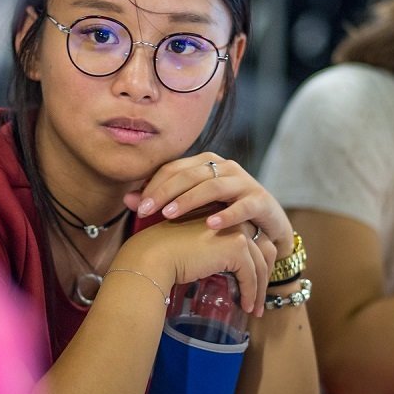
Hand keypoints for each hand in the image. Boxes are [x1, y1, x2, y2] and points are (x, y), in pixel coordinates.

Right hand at [117, 213, 274, 315]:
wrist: (153, 255)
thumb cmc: (160, 252)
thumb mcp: (189, 244)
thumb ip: (206, 247)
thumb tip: (214, 265)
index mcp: (222, 213)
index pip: (252, 237)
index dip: (256, 260)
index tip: (253, 281)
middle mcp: (232, 217)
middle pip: (262, 249)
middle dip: (264, 276)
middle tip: (258, 300)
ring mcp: (236, 230)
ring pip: (260, 264)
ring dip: (259, 290)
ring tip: (253, 309)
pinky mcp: (236, 246)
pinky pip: (251, 276)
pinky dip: (250, 293)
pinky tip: (245, 306)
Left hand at [123, 152, 294, 256]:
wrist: (266, 229)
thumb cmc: (223, 214)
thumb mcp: (193, 208)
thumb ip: (164, 202)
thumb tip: (127, 200)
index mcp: (206, 164)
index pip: (174, 168)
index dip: (154, 185)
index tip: (136, 206)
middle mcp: (225, 168)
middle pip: (190, 175)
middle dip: (165, 192)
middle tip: (146, 211)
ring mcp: (244, 182)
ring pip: (213, 186)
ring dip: (189, 200)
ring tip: (169, 215)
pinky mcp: (261, 201)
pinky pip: (243, 206)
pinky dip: (226, 214)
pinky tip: (210, 224)